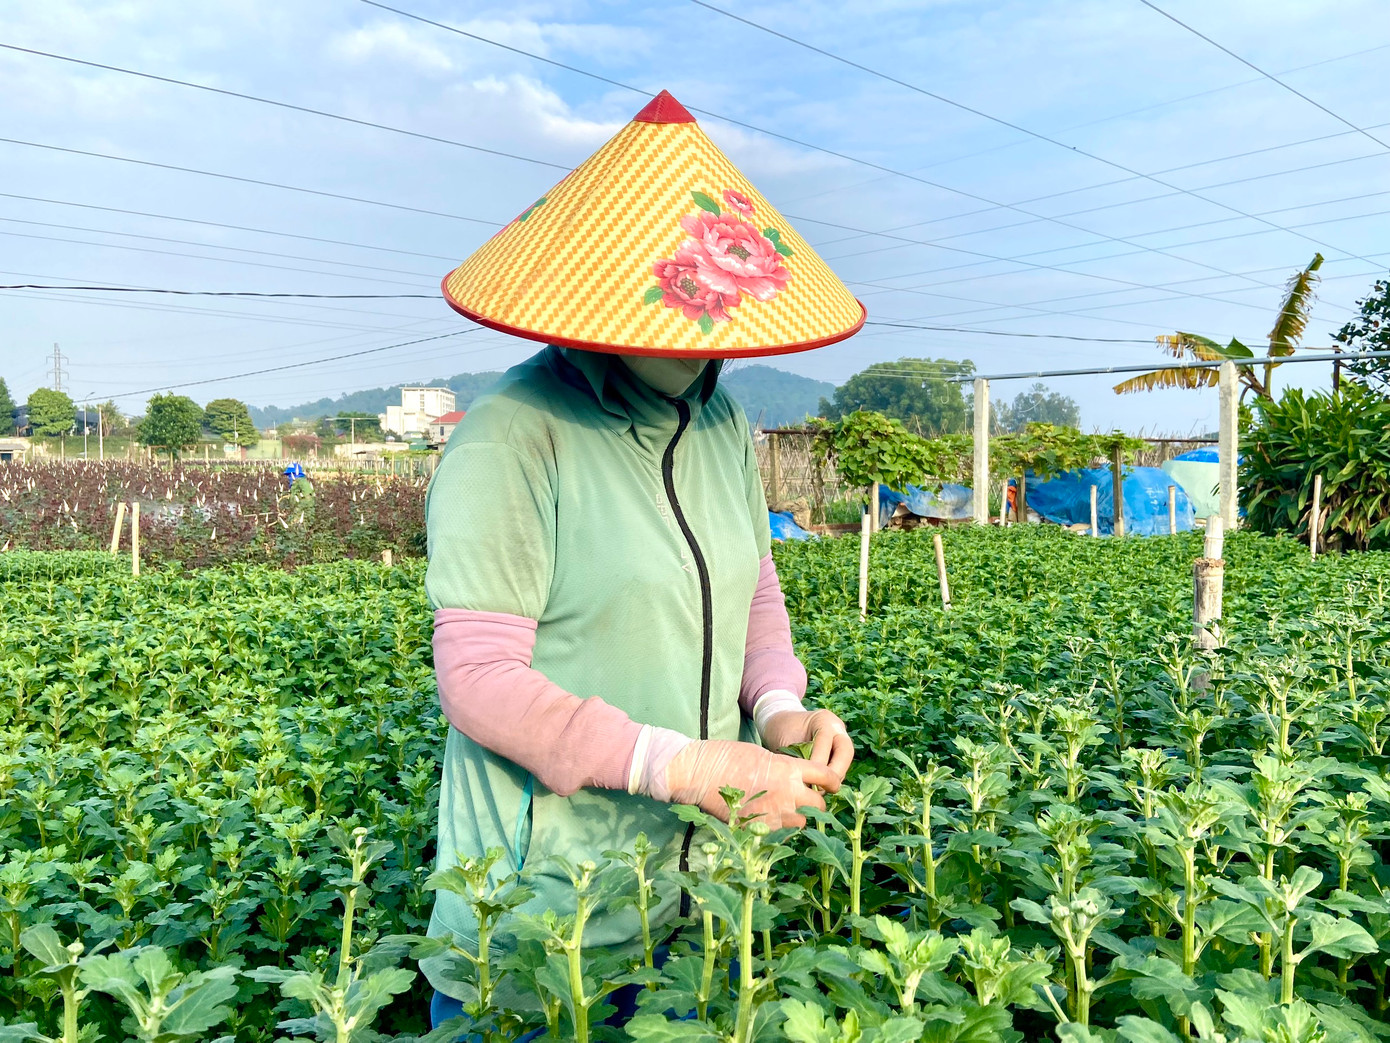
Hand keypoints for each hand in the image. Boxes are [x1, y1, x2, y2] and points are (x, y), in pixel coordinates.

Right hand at [661, 739, 838, 829]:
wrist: (701, 773)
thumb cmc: (728, 757)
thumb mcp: (763, 754)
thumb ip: (784, 768)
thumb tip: (796, 779)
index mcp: (790, 770)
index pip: (826, 776)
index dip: (833, 781)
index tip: (832, 784)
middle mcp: (787, 793)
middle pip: (820, 805)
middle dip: (817, 803)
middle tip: (808, 800)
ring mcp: (774, 814)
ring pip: (802, 822)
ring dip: (799, 817)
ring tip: (787, 809)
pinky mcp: (759, 828)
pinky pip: (780, 832)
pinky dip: (779, 826)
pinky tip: (768, 817)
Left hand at [760, 709, 853, 786]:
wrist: (780, 723)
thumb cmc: (780, 731)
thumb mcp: (786, 740)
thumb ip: (798, 757)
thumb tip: (807, 782)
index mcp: (823, 719)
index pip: (826, 742)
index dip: (819, 762)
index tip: (809, 778)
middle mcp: (836, 727)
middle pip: (846, 751)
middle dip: (836, 772)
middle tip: (821, 789)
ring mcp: (840, 737)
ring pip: (845, 760)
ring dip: (835, 777)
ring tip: (819, 791)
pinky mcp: (839, 750)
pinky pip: (840, 765)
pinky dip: (831, 777)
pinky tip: (820, 787)